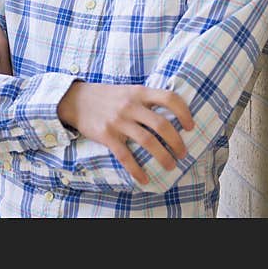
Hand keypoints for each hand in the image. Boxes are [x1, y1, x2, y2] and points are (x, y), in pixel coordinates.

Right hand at [57, 82, 193, 184]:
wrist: (76, 100)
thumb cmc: (108, 97)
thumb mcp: (129, 90)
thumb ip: (147, 99)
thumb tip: (172, 112)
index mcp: (139, 92)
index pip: (169, 98)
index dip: (184, 112)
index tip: (191, 126)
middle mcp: (130, 105)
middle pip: (162, 125)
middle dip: (177, 142)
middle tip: (183, 153)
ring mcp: (118, 121)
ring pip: (148, 142)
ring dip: (163, 157)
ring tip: (170, 165)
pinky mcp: (106, 135)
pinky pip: (125, 156)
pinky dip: (137, 170)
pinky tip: (144, 178)